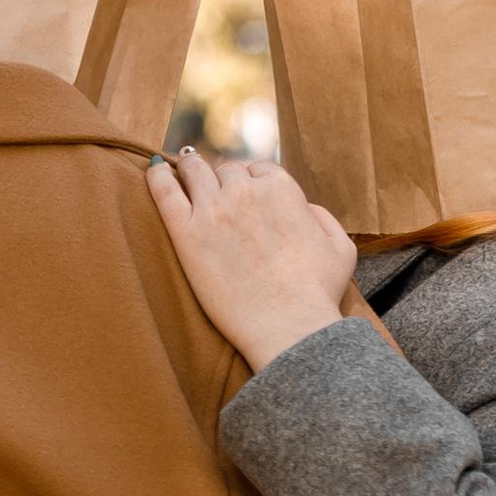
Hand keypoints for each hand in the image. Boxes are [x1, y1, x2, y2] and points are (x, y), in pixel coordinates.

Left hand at [146, 142, 357, 372]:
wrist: (288, 326)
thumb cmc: (317, 293)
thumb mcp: (340, 248)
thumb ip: (322, 218)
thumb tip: (303, 208)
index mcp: (281, 188)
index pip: (259, 171)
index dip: (252, 183)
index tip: (247, 197)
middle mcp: (245, 190)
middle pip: (226, 171)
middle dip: (224, 181)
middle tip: (217, 195)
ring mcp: (213, 210)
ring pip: (194, 172)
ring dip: (190, 170)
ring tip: (181, 172)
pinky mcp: (186, 234)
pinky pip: (165, 191)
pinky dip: (158, 176)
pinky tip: (155, 169)